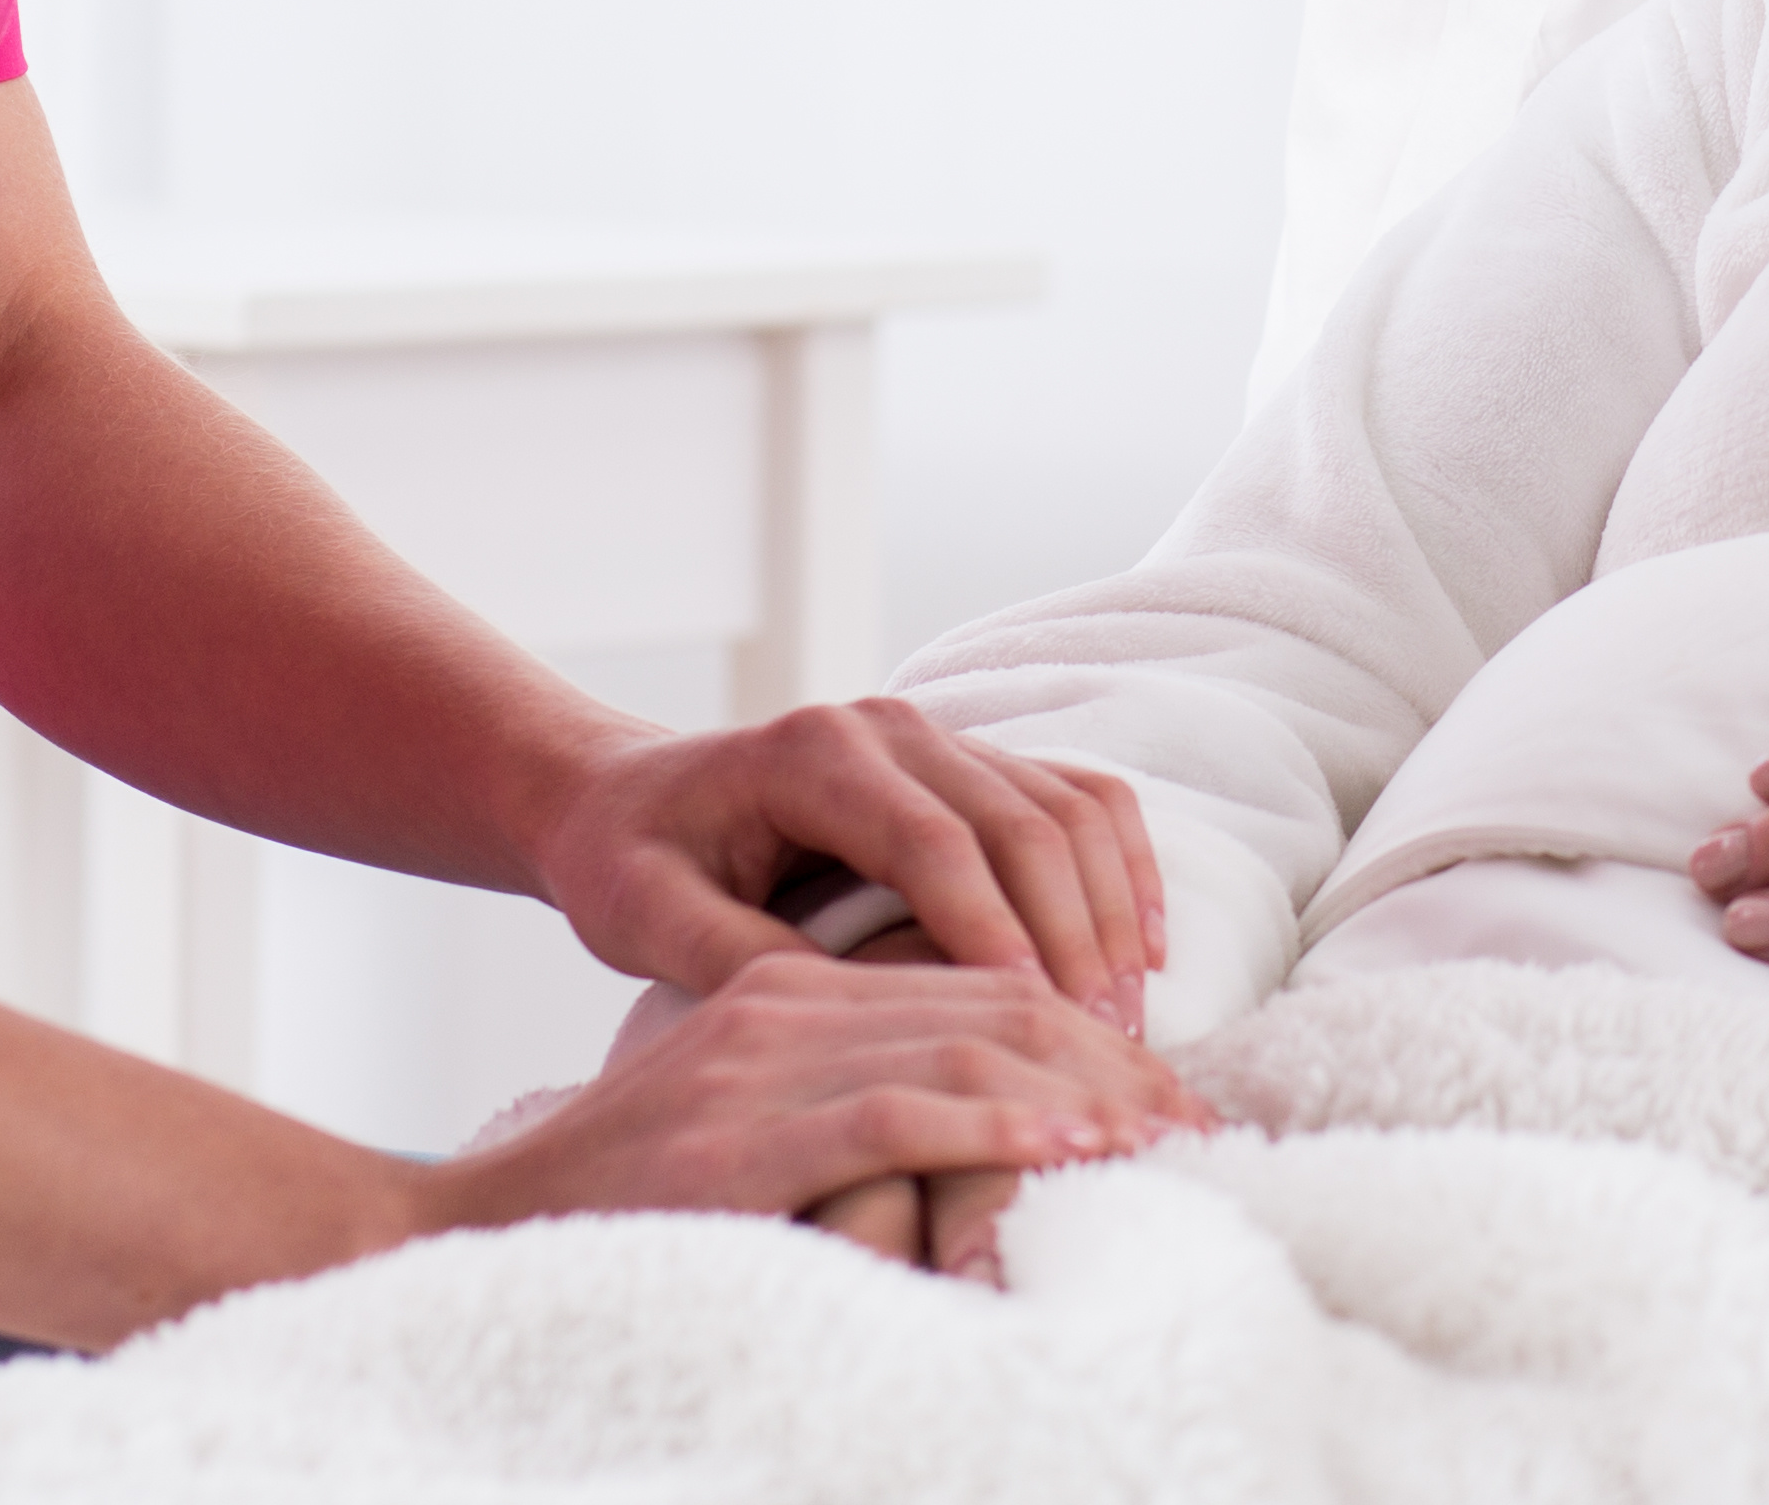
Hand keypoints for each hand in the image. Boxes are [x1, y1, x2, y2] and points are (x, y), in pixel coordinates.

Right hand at [438, 947, 1198, 1240]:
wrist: (457, 1225)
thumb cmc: (606, 1190)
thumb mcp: (734, 1114)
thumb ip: (833, 1098)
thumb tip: (959, 1129)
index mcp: (785, 989)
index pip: (969, 976)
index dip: (1077, 1022)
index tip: (1154, 1085)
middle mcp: (784, 1005)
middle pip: (989, 998)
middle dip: (1107, 1054)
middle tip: (1193, 1116)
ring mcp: (763, 1064)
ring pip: (964, 1039)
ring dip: (1079, 1087)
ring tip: (1159, 1134)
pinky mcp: (746, 1132)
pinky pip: (900, 1111)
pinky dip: (998, 1125)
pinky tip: (1068, 1145)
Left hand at [532, 702, 1165, 1023]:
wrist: (625, 799)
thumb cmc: (628, 863)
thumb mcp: (641, 918)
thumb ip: (731, 957)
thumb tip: (844, 1019)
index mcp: (813, 755)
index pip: (934, 843)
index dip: (992, 932)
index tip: (1033, 1020)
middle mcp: (889, 727)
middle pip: (1021, 822)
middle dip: (1072, 935)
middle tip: (1104, 1041)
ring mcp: (938, 736)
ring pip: (1066, 808)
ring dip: (1110, 911)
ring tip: (1125, 1018)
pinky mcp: (969, 765)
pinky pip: (1077, 799)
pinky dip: (1123, 868)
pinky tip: (1144, 950)